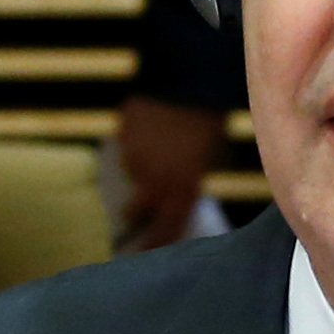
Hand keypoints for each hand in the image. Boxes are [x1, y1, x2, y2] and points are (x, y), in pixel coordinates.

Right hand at [110, 94, 225, 251]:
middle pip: (134, 211)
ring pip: (131, 172)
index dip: (153, 245)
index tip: (141, 253)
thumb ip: (191, 177)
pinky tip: (149, 125)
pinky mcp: (122, 138)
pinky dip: (134, 140)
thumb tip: (179, 192)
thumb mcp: (211, 153)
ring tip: (153, 146)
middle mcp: (154, 182)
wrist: (189, 80)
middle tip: (129, 215)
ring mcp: (134, 161)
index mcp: (182, 191)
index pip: (164, 231)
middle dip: (133, 213)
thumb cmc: (208, 119)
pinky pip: (126, 145)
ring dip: (138, 167)